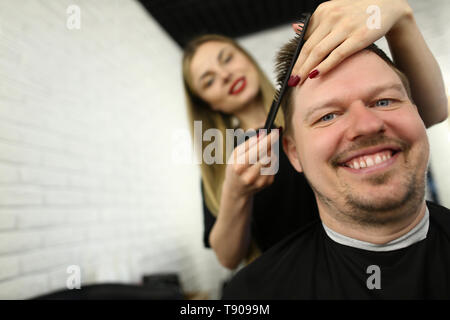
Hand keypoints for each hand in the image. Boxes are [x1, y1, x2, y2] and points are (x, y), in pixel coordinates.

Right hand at [223, 129, 279, 199]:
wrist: (236, 190)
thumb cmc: (235, 168)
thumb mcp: (235, 155)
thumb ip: (248, 144)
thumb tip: (262, 136)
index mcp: (240, 166)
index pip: (258, 150)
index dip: (268, 140)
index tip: (275, 132)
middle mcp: (250, 175)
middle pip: (268, 154)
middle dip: (269, 146)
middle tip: (265, 142)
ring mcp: (260, 181)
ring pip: (272, 160)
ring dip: (269, 154)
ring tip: (260, 156)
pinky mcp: (267, 183)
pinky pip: (274, 166)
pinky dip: (270, 162)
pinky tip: (261, 165)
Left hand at [291, 0, 412, 84]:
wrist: (388, 5)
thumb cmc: (358, 13)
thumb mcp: (334, 11)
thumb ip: (316, 23)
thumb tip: (294, 28)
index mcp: (323, 11)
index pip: (304, 39)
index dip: (296, 57)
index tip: (290, 71)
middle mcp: (332, 17)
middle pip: (309, 47)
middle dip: (298, 67)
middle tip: (291, 81)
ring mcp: (345, 27)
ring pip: (319, 52)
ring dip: (306, 69)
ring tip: (299, 81)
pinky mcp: (359, 37)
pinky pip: (337, 55)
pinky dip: (324, 66)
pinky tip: (315, 75)